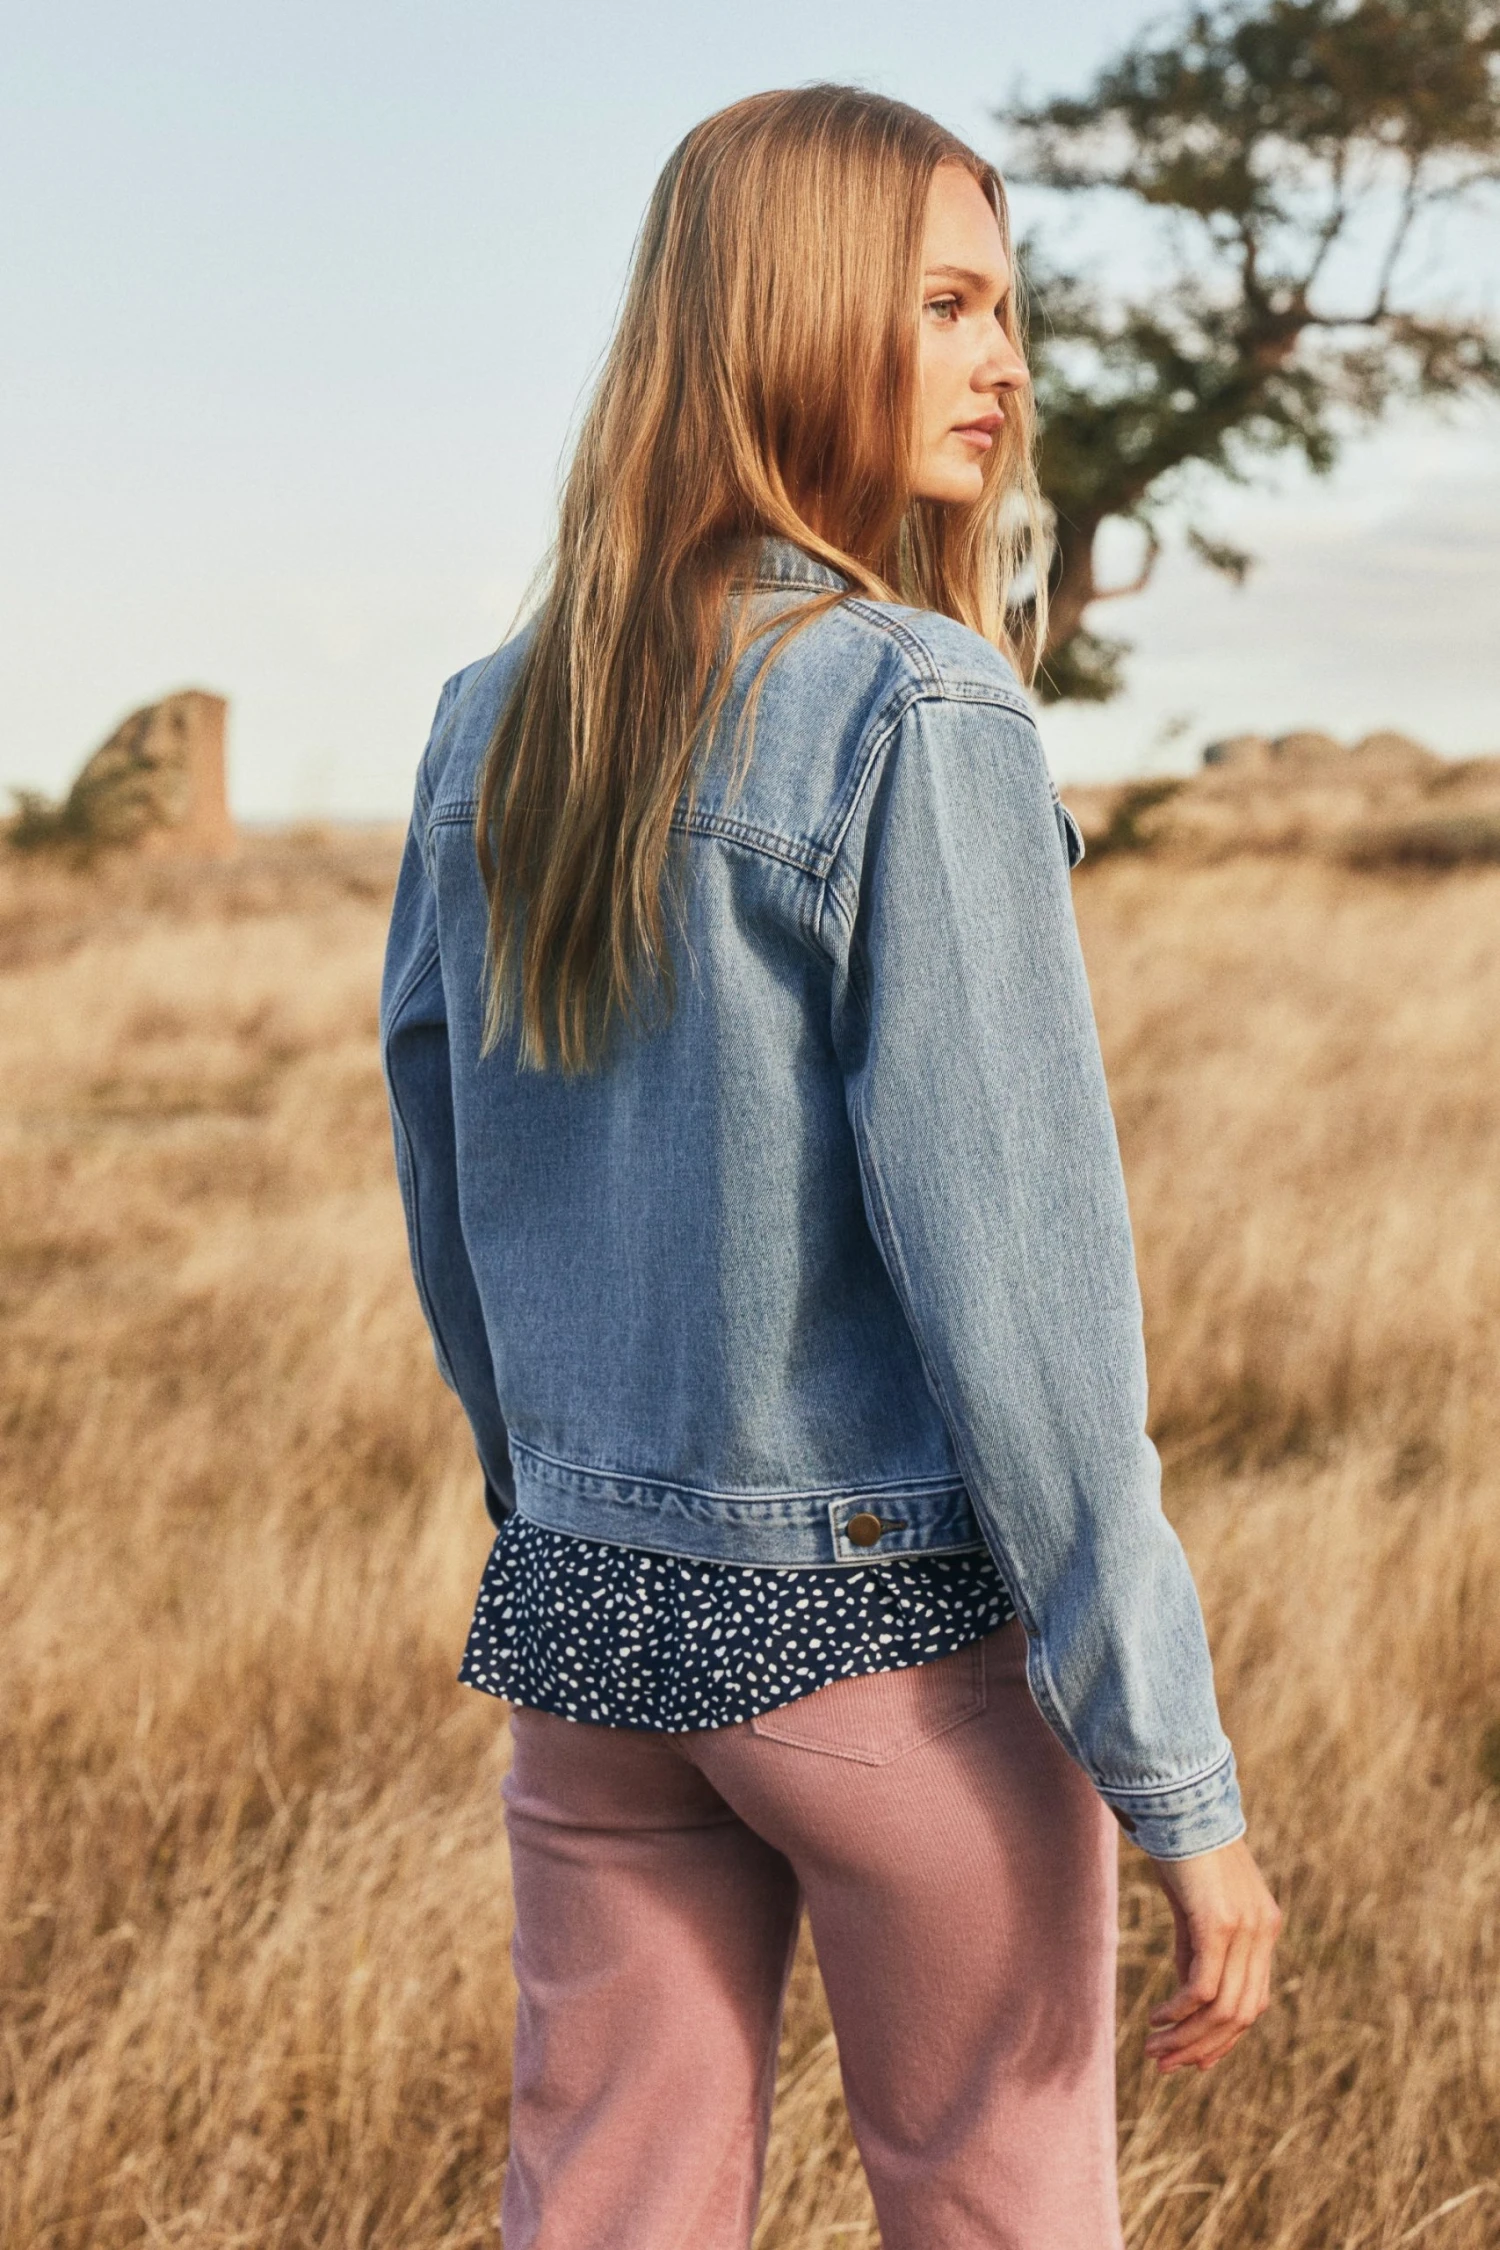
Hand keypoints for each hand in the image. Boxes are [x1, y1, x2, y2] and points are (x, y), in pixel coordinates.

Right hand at [1143, 1837, 1280, 2073]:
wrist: (1178, 1797)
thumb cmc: (1182, 1844)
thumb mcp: (1195, 1903)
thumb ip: (1198, 1946)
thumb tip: (1189, 1996)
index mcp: (1264, 1927)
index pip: (1253, 2002)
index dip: (1223, 2039)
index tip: (1191, 2060)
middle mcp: (1262, 1931)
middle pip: (1241, 2014)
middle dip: (1202, 2048)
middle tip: (1164, 2066)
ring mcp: (1244, 1928)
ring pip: (1222, 2009)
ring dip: (1187, 2038)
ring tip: (1154, 2051)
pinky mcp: (1218, 1922)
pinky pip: (1203, 1987)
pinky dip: (1179, 2011)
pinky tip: (1155, 2018)